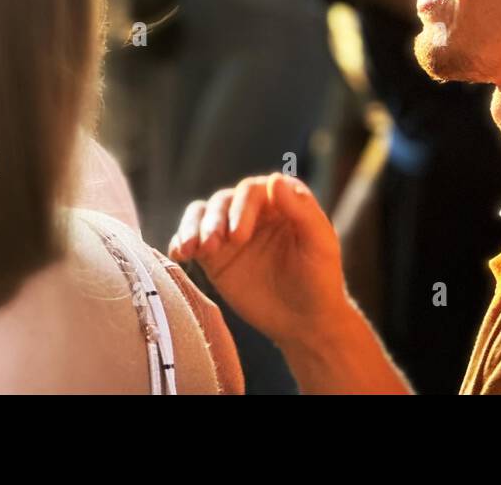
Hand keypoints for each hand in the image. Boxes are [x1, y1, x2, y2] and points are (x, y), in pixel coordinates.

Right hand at [169, 174, 350, 348]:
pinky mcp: (215, 256)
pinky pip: (191, 239)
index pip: (252, 190)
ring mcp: (231, 232)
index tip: (238, 236)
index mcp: (280, 201)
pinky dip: (181, 241)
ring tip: (191, 250)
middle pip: (223, 201)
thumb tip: (273, 180)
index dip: (242, 208)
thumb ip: (302, 210)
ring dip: (193, 227)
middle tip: (213, 246)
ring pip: (203, 215)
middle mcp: (253, 211)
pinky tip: (180, 254)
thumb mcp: (320, 243)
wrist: (304, 322)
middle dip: (214, 221)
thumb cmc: (320, 279)